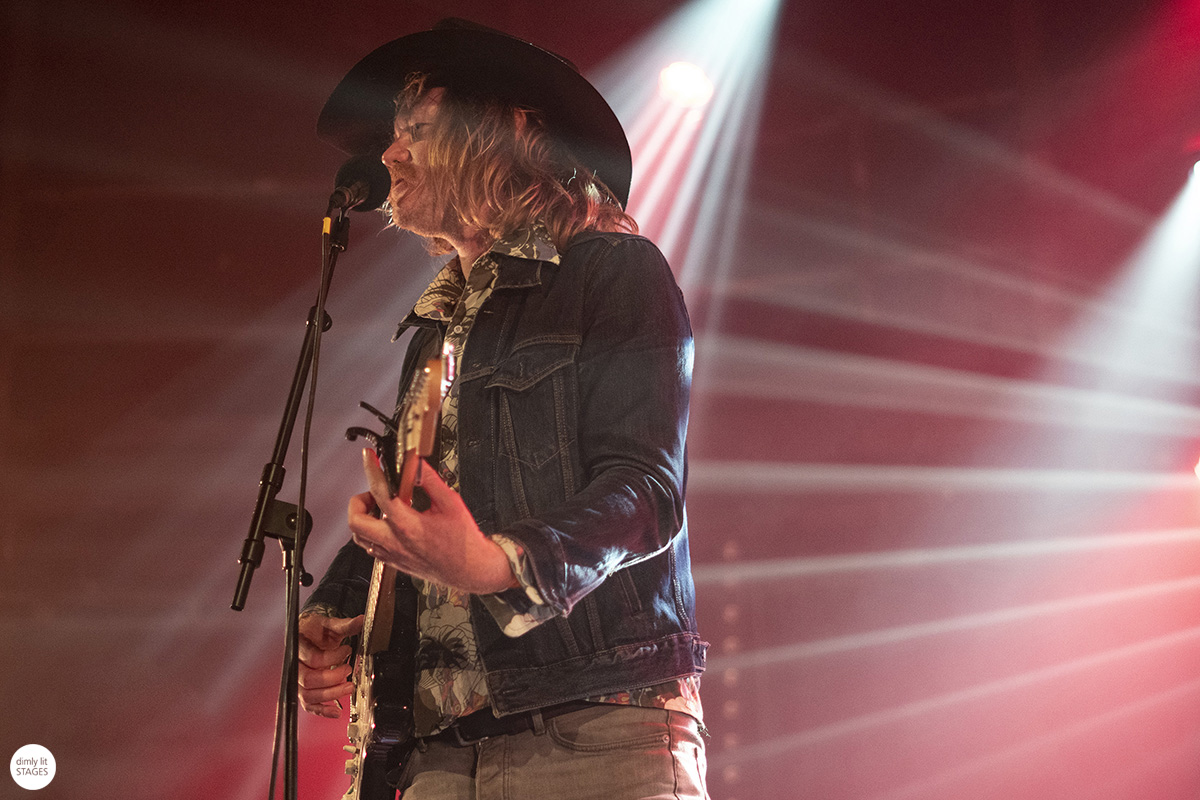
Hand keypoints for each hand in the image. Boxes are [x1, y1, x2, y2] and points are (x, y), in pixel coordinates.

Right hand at [297, 612, 362, 718]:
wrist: (308, 634)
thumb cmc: (317, 630)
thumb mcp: (330, 624)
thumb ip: (345, 625)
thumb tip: (362, 620)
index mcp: (299, 646)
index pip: (313, 658)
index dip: (332, 657)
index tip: (347, 650)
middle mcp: (295, 665)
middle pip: (308, 679)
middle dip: (332, 678)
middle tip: (349, 670)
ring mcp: (298, 680)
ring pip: (308, 695)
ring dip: (330, 694)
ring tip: (349, 687)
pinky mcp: (304, 690)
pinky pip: (308, 705)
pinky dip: (321, 711)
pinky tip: (336, 712)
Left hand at [349, 448, 518, 593]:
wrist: (470, 570)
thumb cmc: (463, 542)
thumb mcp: (450, 503)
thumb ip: (430, 480)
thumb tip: (417, 464)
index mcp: (407, 525)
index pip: (380, 492)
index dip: (371, 470)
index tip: (369, 458)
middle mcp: (395, 542)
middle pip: (356, 521)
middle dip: (358, 501)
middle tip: (373, 492)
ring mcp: (392, 555)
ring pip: (359, 537)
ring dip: (363, 518)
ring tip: (379, 507)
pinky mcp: (394, 563)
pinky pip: (371, 548)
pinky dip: (371, 533)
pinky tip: (387, 524)